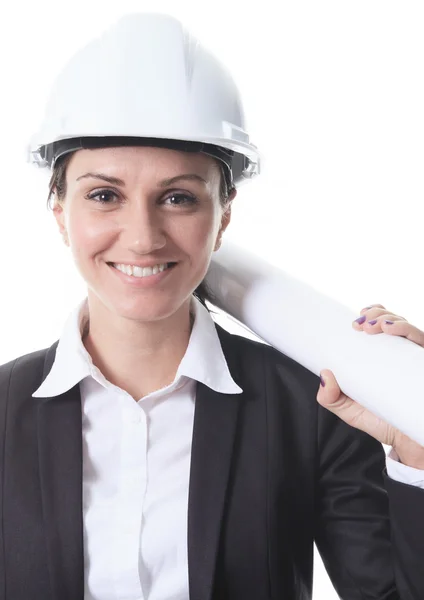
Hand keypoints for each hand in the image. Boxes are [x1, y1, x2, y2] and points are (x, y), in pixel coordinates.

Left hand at [317, 304, 423, 468]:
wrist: (410, 443)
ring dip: (389, 319)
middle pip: (392, 321)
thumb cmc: (382, 422)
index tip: (356, 319)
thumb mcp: (350, 410)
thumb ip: (331, 398)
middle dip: (376, 314)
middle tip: (360, 324)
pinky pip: (422, 341)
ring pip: (407, 327)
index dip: (371, 314)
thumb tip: (324, 375)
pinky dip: (407, 330)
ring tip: (375, 326)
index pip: (380, 326)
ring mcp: (414, 358)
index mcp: (381, 358)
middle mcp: (400, 354)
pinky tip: (391, 330)